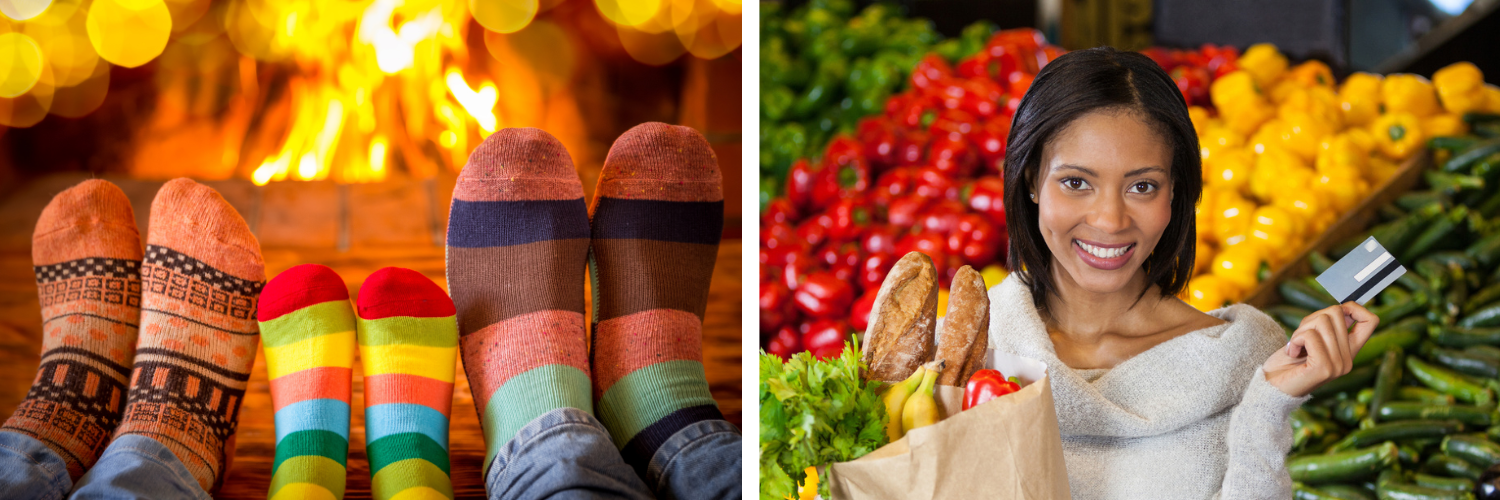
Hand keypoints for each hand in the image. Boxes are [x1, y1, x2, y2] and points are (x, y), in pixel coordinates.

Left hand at [1263, 302, 1378, 396]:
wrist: (1270, 389)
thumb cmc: (1287, 362)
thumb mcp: (1311, 339)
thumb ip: (1327, 327)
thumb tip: (1342, 307)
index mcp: (1349, 352)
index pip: (1370, 321)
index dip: (1354, 308)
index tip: (1332, 314)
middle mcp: (1348, 360)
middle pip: (1336, 313)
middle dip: (1311, 318)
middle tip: (1300, 337)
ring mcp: (1338, 366)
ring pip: (1322, 321)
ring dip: (1300, 329)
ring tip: (1296, 346)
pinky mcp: (1324, 368)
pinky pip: (1310, 336)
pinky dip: (1295, 339)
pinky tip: (1292, 352)